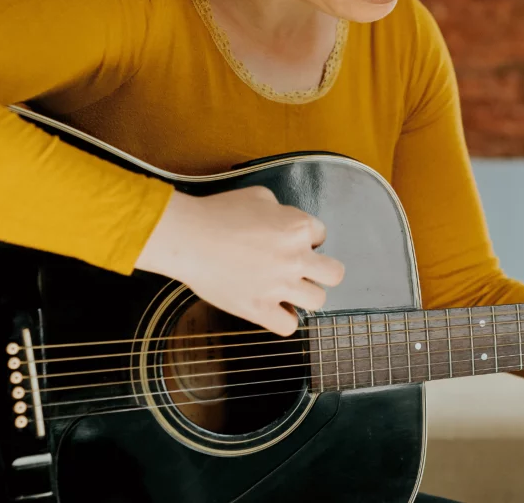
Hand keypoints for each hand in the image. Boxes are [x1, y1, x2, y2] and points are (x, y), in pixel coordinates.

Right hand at [135, 186, 344, 335]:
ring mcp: (279, 286)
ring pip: (318, 301)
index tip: (290, 242)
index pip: (321, 236)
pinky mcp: (259, 309)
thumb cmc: (218, 212)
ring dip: (304, 296)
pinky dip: (283, 320)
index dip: (307, 239)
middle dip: (322, 271)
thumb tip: (283, 220)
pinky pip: (288, 326)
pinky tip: (273, 310)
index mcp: (298, 228)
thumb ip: (281, 210)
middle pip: (335, 274)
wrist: (188, 237)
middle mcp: (296, 258)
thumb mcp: (259, 196)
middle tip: (303, 271)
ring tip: (287, 291)